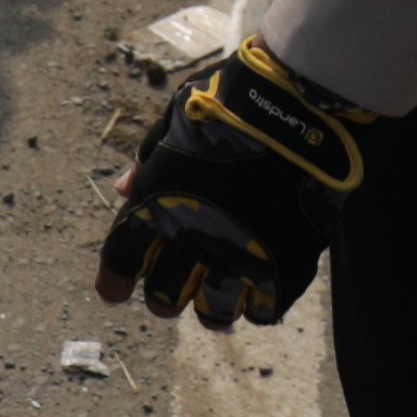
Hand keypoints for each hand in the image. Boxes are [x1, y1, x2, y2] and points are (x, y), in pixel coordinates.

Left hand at [96, 39, 368, 329]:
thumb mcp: (176, 119)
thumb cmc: (234, 102)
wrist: (302, 103)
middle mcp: (191, 239)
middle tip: (175, 289)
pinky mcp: (285, 268)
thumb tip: (125, 189)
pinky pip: (262, 311)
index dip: (114, 282)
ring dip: (209, 307)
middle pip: (164, 297)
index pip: (120, 261)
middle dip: (164, 296)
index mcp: (156, 203)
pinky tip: (260, 288)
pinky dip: (257, 304)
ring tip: (219, 295)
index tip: (115, 290)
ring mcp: (240, 258)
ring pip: (212, 314)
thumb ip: (149, 159)